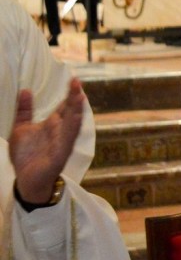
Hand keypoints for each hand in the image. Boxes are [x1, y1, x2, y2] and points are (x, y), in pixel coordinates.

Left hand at [10, 78, 84, 203]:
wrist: (26, 179)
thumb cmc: (25, 155)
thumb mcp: (21, 128)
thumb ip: (24, 111)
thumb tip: (25, 90)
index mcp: (52, 123)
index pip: (64, 105)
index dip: (69, 93)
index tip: (74, 79)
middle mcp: (60, 130)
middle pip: (71, 110)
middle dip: (75, 97)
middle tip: (77, 82)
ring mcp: (63, 141)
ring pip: (72, 122)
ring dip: (77, 110)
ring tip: (80, 96)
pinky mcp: (61, 153)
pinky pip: (68, 139)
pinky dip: (73, 128)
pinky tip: (76, 118)